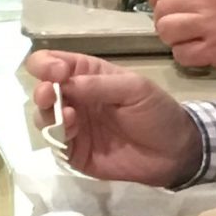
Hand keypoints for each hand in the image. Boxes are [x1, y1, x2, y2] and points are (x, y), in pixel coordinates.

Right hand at [23, 52, 201, 186]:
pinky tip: (72, 128)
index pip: (53, 62)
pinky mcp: (74, 152)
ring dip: (46, 112)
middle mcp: (75, 98)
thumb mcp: (134, 88)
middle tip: (49, 93)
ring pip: (42, 116)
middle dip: (41, 89)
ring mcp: (73, 126)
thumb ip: (98, 84)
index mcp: (87, 75)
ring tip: (67, 114)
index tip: (56, 72)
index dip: (46, 64)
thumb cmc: (156, 112)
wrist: (173, 153)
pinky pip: (54, 142)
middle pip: (42, 89)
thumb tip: (62, 82)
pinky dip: (56, 134)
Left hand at [149, 0, 215, 75]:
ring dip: (172, 38)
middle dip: (163, 20)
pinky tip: (198, 54)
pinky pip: (181, 54)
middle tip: (176, 28)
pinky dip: (185, 56)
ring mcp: (211, 25)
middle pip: (162, 8)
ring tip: (186, 41)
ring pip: (166, 30)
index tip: (162, 6)